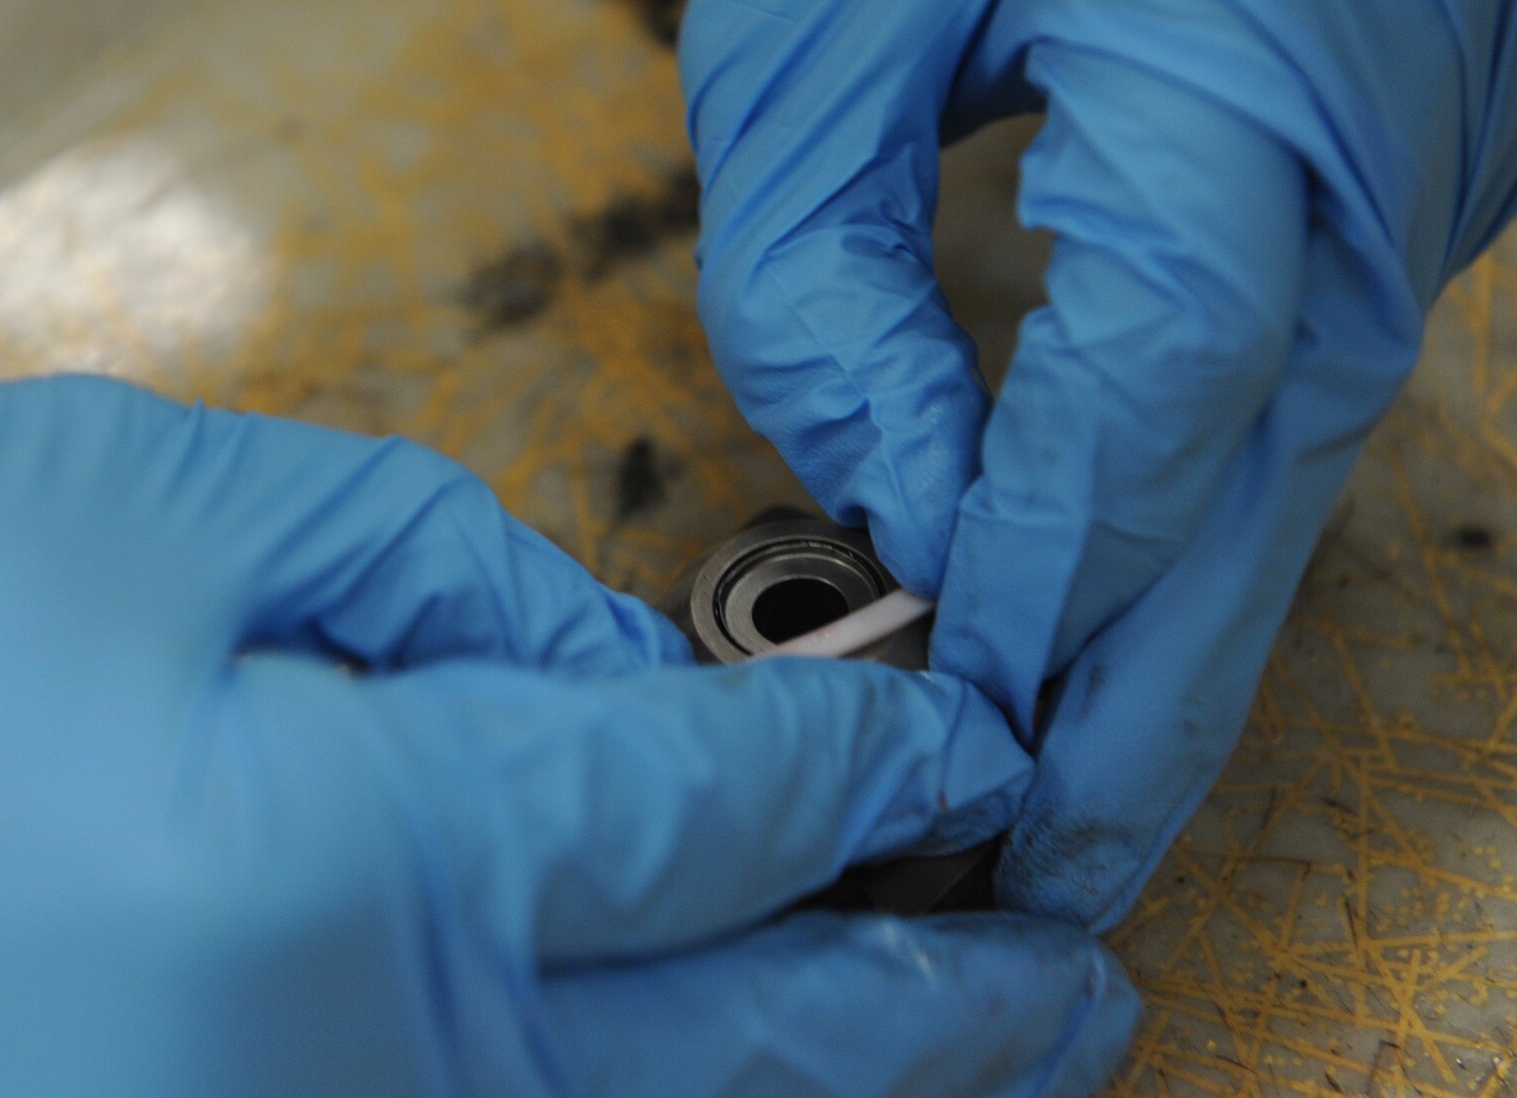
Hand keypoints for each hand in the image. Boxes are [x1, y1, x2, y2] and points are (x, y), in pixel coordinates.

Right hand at [0, 378, 1132, 1095]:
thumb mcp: (181, 522)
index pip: (728, 830)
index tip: (968, 757)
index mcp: (359, 876)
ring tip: (954, 1064)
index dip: (880, 781)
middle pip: (758, 1069)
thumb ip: (461, 601)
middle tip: (1072, 983)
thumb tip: (628, 682)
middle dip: (946, 1016)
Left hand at [683, 0, 1516, 926]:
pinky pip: (1274, 435)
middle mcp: (1360, 188)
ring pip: (1279, 497)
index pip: (1153, 398)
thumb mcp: (835, 14)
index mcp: (1239, 95)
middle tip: (1046, 896)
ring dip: (1173, 670)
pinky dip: (1192, 562)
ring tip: (1076, 830)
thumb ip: (822, 270)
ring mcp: (1397, 218)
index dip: (1046, 571)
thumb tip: (889, 503)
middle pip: (1253, 510)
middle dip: (1144, 720)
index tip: (950, 715)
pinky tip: (1116, 654)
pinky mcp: (1367, 233)